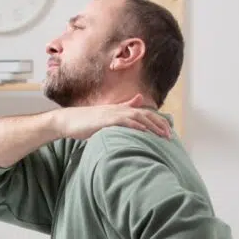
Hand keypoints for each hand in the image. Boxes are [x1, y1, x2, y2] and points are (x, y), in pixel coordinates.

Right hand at [52, 94, 171, 139]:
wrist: (68, 121)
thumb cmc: (86, 122)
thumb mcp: (106, 117)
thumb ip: (121, 110)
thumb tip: (137, 102)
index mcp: (120, 109)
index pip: (144, 113)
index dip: (157, 121)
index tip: (168, 131)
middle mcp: (118, 109)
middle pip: (145, 114)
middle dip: (159, 124)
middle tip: (170, 135)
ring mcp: (112, 114)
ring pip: (138, 117)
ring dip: (152, 126)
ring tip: (162, 135)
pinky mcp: (105, 120)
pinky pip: (124, 122)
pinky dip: (135, 126)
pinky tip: (144, 132)